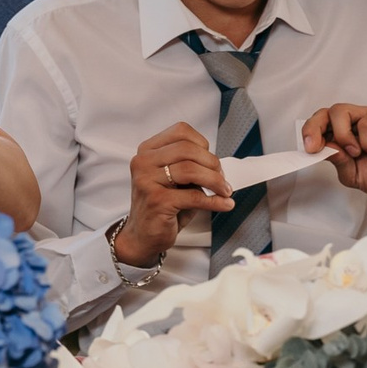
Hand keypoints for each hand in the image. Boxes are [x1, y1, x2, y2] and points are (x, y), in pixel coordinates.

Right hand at [114, 124, 233, 268]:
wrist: (142, 235)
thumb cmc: (161, 206)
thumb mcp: (174, 179)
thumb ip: (190, 165)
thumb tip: (217, 166)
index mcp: (147, 151)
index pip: (181, 132)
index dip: (202, 144)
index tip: (211, 161)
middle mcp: (143, 162)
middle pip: (187, 149)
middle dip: (212, 164)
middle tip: (221, 179)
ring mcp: (147, 181)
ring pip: (191, 170)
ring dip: (215, 181)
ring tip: (224, 191)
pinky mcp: (157, 201)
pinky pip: (194, 196)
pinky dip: (214, 201)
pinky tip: (223, 204)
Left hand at [302, 104, 366, 198]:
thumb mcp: (352, 175)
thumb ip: (338, 161)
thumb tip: (323, 147)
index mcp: (339, 135)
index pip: (317, 124)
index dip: (309, 132)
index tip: (308, 148)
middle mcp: (351, 122)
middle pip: (325, 112)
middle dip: (315, 127)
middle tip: (317, 146)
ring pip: (341, 111)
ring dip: (343, 136)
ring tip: (356, 153)